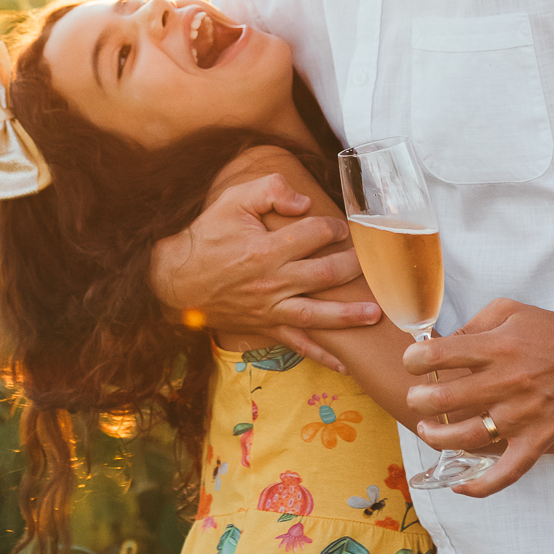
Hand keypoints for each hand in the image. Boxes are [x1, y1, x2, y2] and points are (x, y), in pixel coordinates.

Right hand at [149, 174, 379, 372]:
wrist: (177, 278)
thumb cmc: (207, 236)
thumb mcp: (233, 201)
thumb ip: (269, 189)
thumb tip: (304, 201)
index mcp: (266, 249)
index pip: (314, 234)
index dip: (334, 227)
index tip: (343, 227)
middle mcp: (272, 282)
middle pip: (326, 273)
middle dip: (354, 266)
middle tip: (372, 260)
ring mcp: (271, 308)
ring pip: (318, 314)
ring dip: (349, 315)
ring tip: (375, 314)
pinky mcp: (267, 326)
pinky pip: (299, 344)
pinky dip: (323, 355)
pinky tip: (346, 364)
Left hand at [404, 297, 553, 495]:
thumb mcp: (511, 310)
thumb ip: (474, 325)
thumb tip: (443, 345)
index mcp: (497, 347)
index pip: (438, 355)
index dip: (414, 360)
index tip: (414, 363)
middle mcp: (507, 382)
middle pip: (443, 398)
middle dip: (418, 400)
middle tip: (417, 398)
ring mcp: (523, 415)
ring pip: (465, 437)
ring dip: (436, 437)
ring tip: (428, 429)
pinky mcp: (540, 440)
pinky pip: (507, 472)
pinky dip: (481, 485)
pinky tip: (461, 485)